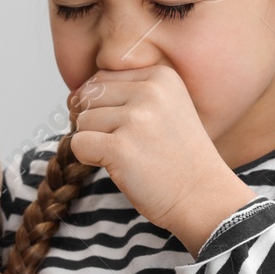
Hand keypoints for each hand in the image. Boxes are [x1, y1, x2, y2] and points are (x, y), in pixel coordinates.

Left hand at [67, 64, 254, 254]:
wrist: (204, 197)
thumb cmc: (178, 158)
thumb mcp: (163, 109)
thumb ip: (121, 95)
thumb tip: (70, 96)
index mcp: (161, 75)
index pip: (102, 79)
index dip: (104, 106)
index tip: (130, 129)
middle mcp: (150, 91)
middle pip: (88, 97)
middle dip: (97, 123)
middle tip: (127, 144)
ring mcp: (136, 119)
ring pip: (82, 121)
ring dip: (96, 142)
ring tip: (129, 156)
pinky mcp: (121, 148)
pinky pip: (78, 144)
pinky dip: (89, 159)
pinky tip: (118, 167)